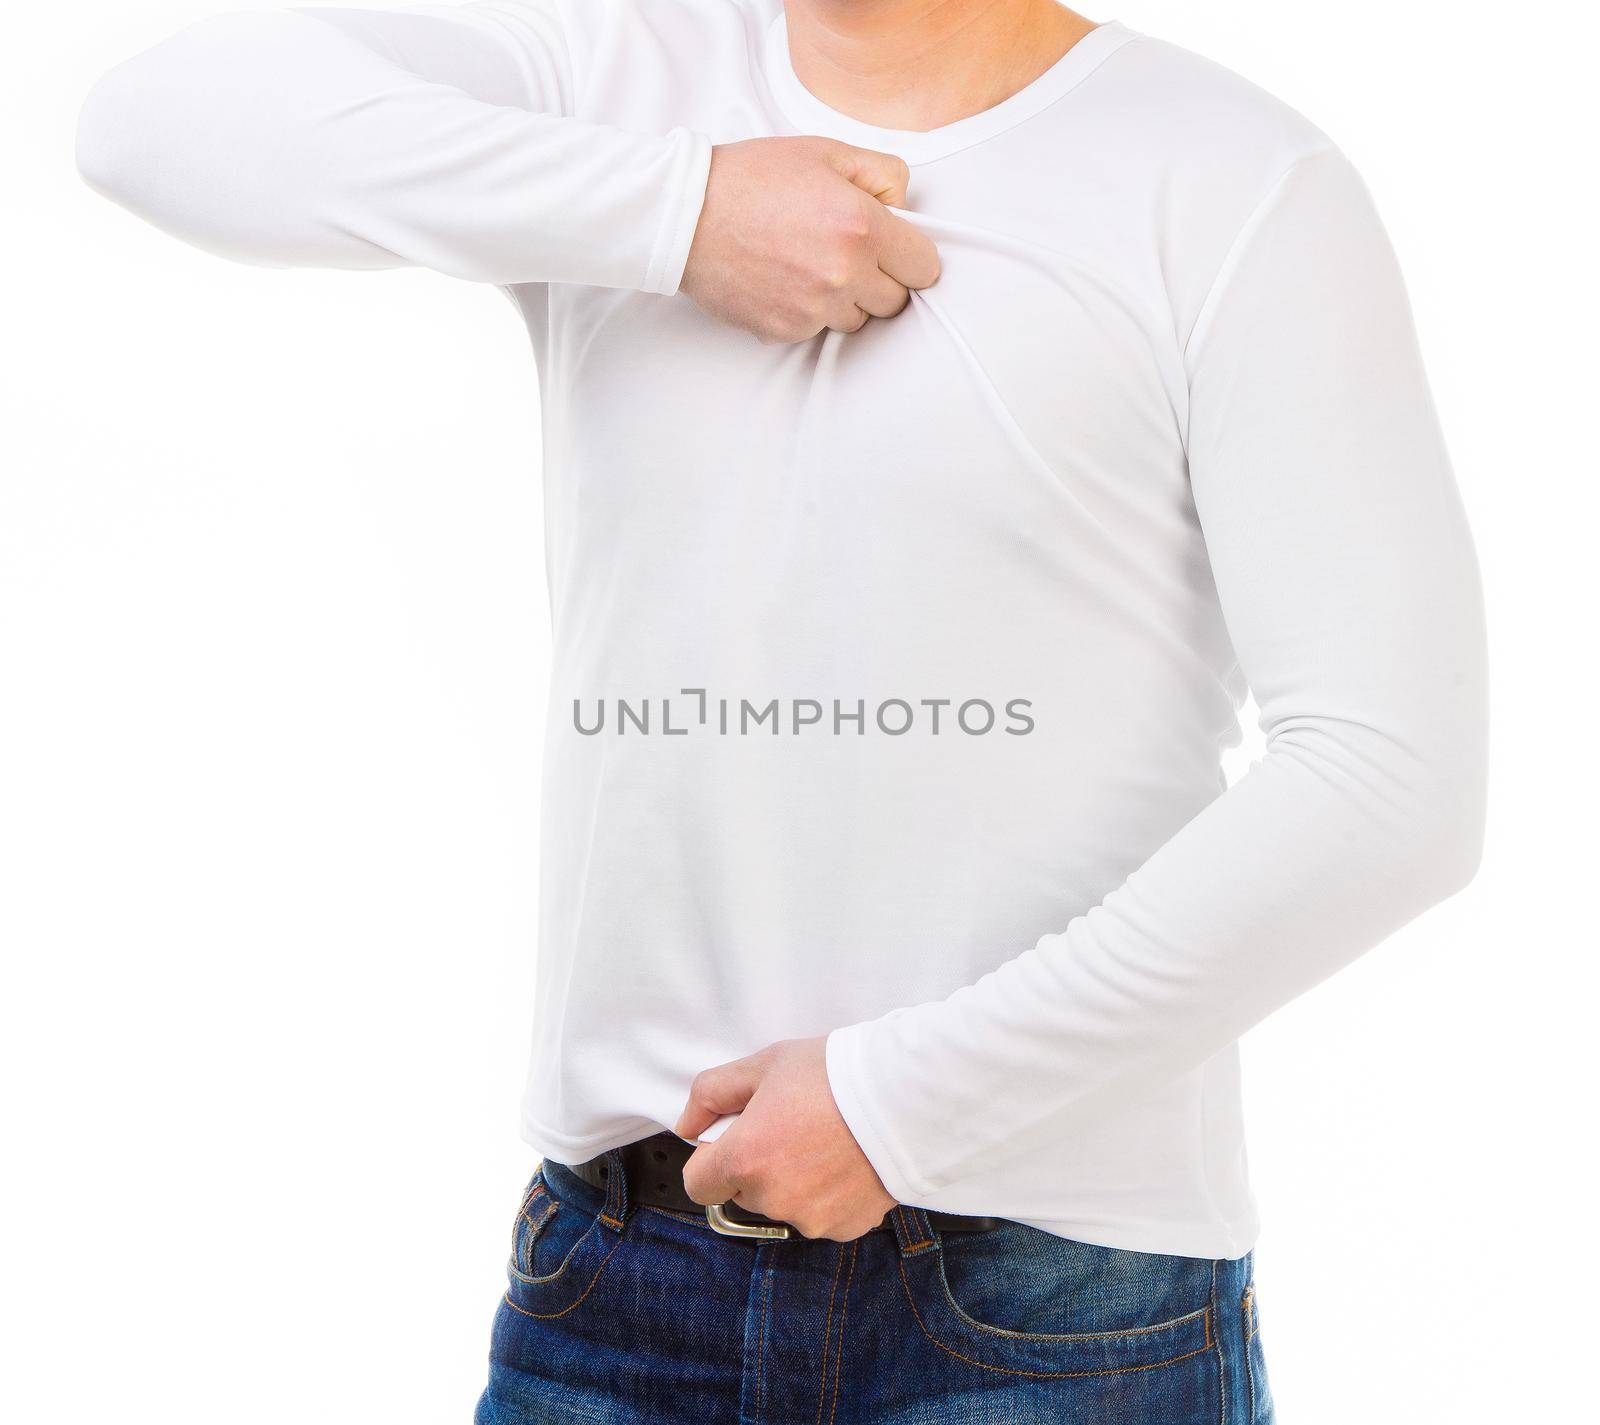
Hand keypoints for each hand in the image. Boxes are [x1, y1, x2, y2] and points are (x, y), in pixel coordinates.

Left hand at [674, 1036, 894, 1239]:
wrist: (908, 1095)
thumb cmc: (835, 1074)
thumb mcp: (765, 1064)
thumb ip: (713, 1093)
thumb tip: (688, 1124)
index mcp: (745, 1159)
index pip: (697, 1185)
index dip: (711, 1158)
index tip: (736, 1135)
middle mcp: (774, 1198)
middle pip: (744, 1192)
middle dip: (757, 1164)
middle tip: (791, 1125)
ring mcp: (812, 1219)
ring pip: (783, 1204)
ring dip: (793, 1182)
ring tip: (825, 1140)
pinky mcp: (846, 1228)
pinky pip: (821, 1215)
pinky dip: (827, 1195)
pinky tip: (847, 1161)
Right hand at [680, 137, 940, 343]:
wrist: (687, 215)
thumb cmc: (752, 178)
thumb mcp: (825, 152)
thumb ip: (881, 174)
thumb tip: (905, 206)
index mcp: (862, 226)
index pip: (925, 268)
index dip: (912, 257)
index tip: (895, 250)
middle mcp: (843, 273)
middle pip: (895, 301)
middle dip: (880, 280)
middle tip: (848, 254)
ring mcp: (814, 308)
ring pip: (856, 320)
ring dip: (844, 299)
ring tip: (810, 264)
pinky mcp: (786, 330)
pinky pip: (817, 331)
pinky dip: (808, 312)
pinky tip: (784, 280)